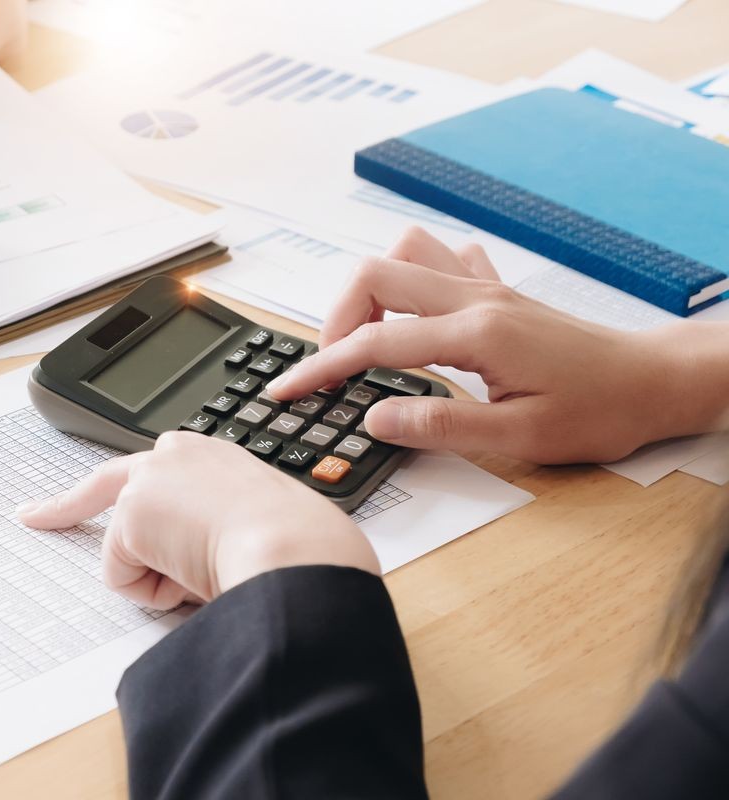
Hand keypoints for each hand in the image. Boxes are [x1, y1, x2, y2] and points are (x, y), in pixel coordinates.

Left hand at [18, 432, 378, 609]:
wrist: (298, 549)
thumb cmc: (298, 545)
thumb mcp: (256, 528)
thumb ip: (221, 530)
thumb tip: (205, 566)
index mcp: (213, 457)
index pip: (156, 469)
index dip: (120, 492)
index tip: (99, 494)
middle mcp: (178, 454)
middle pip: (104, 485)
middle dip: (62, 508)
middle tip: (28, 517)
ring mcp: (151, 478)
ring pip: (130, 552)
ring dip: (164, 577)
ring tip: (213, 571)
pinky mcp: (133, 511)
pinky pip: (126, 579)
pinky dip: (157, 593)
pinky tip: (195, 577)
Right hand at [267, 227, 720, 463]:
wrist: (656, 381)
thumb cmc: (600, 410)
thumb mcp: (521, 437)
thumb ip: (442, 426)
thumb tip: (375, 418)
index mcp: (476, 333)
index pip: (376, 342)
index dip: (322, 367)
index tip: (287, 389)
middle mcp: (475, 298)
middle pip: (375, 274)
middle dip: (335, 318)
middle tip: (330, 367)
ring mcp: (487, 288)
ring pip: (406, 251)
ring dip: (372, 288)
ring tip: (369, 336)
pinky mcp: (498, 292)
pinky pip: (444, 259)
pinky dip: (415, 276)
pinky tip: (417, 311)